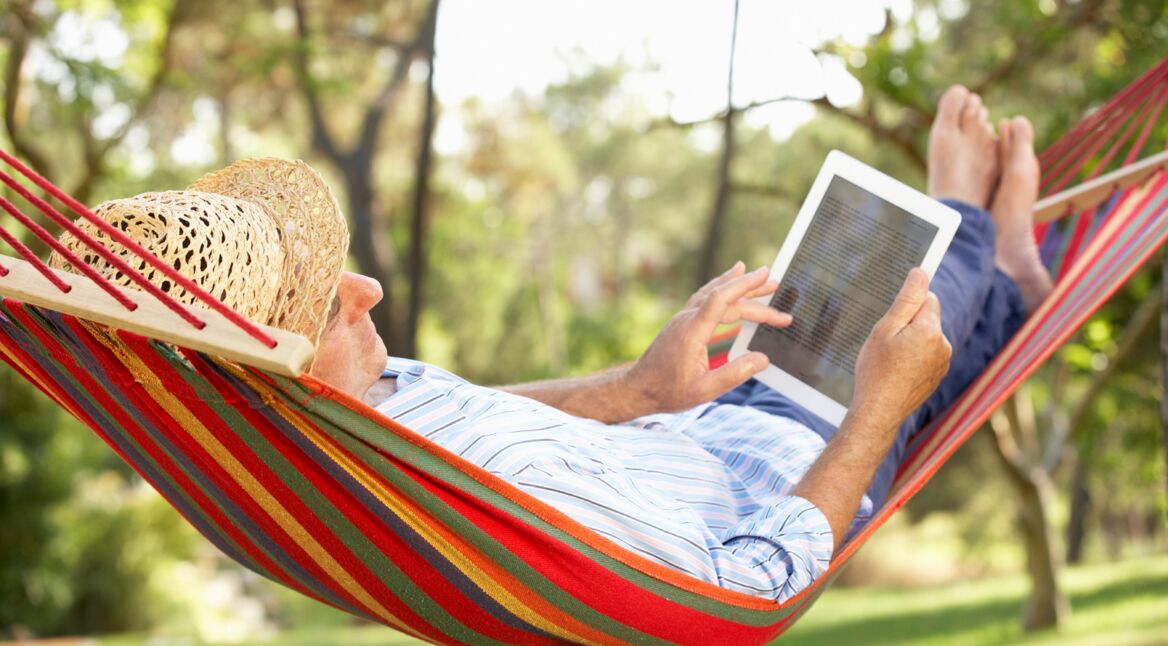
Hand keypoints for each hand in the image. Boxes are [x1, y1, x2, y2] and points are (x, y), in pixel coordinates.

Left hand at [625, 262, 791, 413]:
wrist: (638, 388)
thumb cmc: (668, 392)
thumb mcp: (704, 390)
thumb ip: (734, 374)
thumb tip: (763, 359)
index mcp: (692, 332)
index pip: (721, 299)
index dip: (744, 285)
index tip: (765, 274)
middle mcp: (687, 319)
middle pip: (725, 298)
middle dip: (754, 294)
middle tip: (779, 289)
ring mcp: (683, 318)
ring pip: (714, 294)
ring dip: (738, 285)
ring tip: (763, 279)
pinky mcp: (682, 322)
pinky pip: (705, 298)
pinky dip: (722, 288)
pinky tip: (730, 282)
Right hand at [851, 268, 951, 432]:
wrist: (879, 411)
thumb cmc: (876, 370)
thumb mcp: (885, 329)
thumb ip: (907, 300)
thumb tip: (921, 273)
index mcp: (931, 330)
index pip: (928, 298)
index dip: (908, 305)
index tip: (893, 316)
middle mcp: (943, 345)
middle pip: (928, 318)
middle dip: (909, 324)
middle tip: (886, 342)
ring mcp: (943, 362)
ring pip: (927, 337)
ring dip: (911, 341)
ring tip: (890, 360)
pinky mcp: (937, 376)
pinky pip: (927, 355)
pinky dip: (913, 358)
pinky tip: (896, 371)